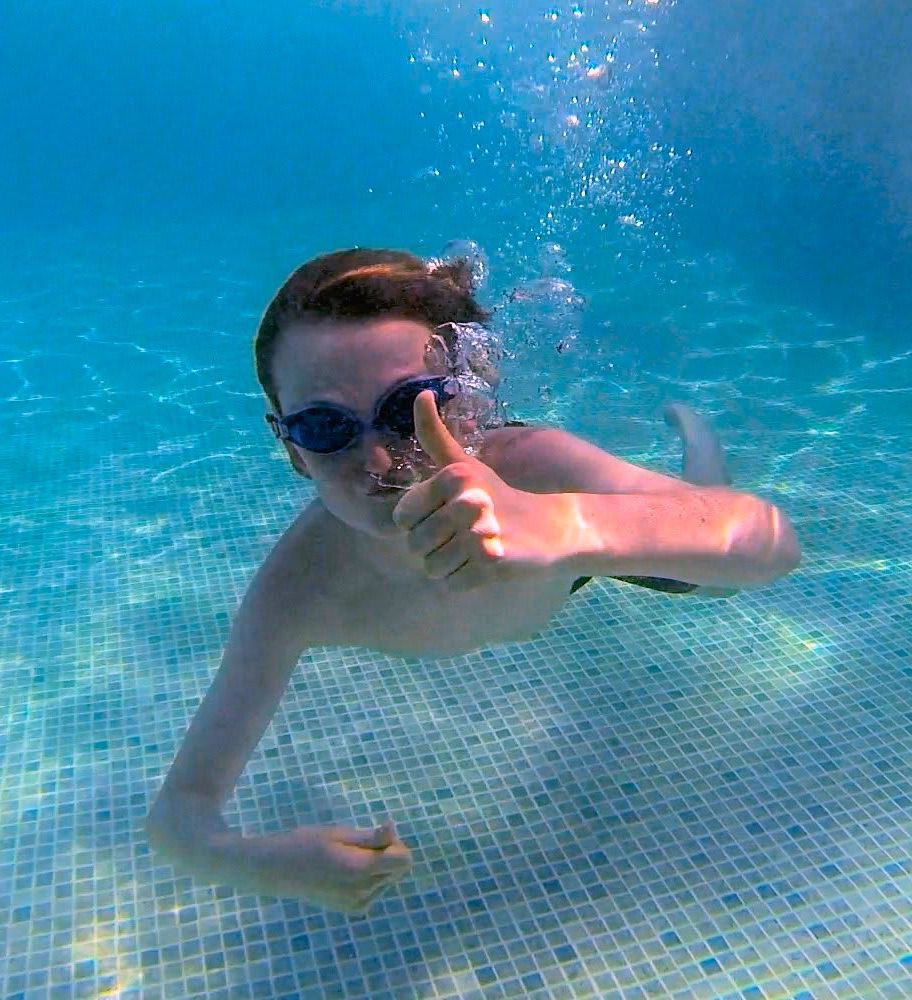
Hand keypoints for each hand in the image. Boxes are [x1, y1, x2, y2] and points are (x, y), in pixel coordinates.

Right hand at [274, 819, 411, 913]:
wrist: (279, 871)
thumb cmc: (307, 843)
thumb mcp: (340, 833)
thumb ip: (370, 837)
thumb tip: (393, 829)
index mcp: (361, 870)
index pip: (404, 860)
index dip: (395, 843)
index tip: (376, 833)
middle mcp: (364, 891)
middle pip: (398, 869)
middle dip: (387, 852)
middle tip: (359, 842)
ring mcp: (360, 904)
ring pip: (387, 878)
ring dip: (378, 865)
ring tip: (348, 857)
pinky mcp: (354, 909)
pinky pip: (376, 889)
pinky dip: (369, 877)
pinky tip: (346, 871)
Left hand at [392, 391, 575, 591]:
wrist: (552, 527)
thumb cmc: (498, 496)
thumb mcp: (465, 464)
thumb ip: (435, 435)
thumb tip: (421, 394)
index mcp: (453, 477)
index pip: (402, 517)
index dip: (417, 523)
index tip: (441, 518)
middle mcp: (464, 502)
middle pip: (415, 545)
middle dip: (434, 547)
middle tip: (462, 537)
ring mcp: (478, 534)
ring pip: (431, 568)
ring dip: (448, 566)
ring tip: (471, 551)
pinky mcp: (492, 563)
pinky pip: (451, 584)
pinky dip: (464, 581)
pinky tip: (483, 564)